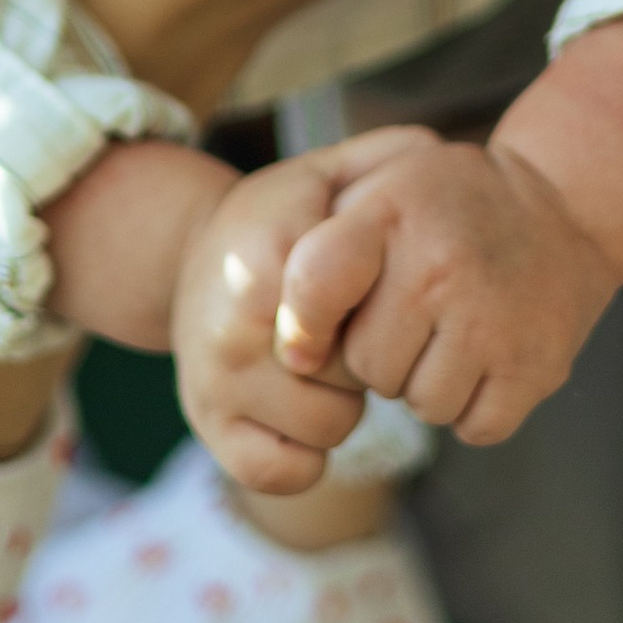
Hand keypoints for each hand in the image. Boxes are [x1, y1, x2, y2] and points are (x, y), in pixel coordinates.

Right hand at [172, 154, 375, 495]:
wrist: (184, 257)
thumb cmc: (275, 218)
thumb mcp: (323, 172)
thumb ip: (385, 156)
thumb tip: (439, 151)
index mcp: (271, 261)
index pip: (371, 313)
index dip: (389, 305)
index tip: (370, 288)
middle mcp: (237, 328)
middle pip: (360, 375)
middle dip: (370, 356)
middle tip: (347, 328)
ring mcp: (217, 384)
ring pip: (334, 428)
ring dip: (343, 404)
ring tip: (324, 366)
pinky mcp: (208, 428)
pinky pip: (286, 472)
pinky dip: (305, 455)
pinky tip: (300, 415)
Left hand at [273, 123, 622, 447]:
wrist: (562, 209)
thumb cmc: (443, 208)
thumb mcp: (379, 191)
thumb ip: (319, 249)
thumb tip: (291, 352)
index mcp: (391, 215)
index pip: (315, 285)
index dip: (301, 326)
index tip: (307, 343)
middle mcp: (442, 268)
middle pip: (365, 367)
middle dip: (379, 355)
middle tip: (413, 317)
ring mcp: (493, 321)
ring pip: (421, 405)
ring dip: (426, 385)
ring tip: (450, 335)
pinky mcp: (536, 367)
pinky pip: (475, 427)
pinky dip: (474, 408)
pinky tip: (484, 360)